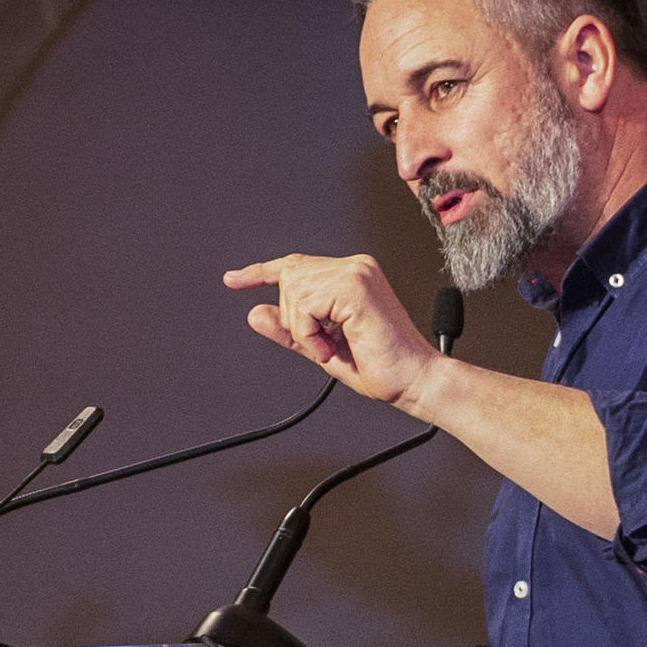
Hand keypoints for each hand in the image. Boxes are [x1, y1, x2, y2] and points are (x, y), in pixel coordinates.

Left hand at [223, 253, 441, 409]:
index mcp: (351, 275)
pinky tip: (333, 346)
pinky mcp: (354, 286)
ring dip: (304, 330)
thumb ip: (290, 330)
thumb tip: (256, 313)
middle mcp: (354, 267)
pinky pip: (305, 305)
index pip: (295, 265)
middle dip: (294, 320)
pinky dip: (310, 333)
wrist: (413, 380)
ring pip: (293, 291)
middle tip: (322, 345)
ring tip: (332, 347)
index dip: (260, 272)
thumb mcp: (320, 348)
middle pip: (288, 278)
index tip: (233, 280)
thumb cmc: (379, 368)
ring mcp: (355, 272)